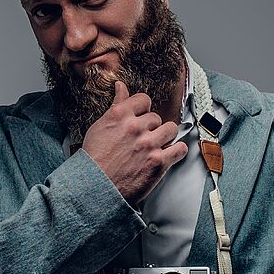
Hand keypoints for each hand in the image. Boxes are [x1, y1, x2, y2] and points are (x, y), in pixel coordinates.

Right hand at [81, 81, 188, 205]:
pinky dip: (176, 152)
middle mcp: (135, 127)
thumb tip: (121, 86)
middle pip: (156, 117)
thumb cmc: (94, 160)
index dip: (143, 110)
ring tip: (156, 146)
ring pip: (170, 129)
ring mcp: (148, 144)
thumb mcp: (100, 126)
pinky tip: (167, 155)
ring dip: (165, 137)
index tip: (141, 117)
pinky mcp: (158, 162)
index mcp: (120, 115)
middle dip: (151, 128)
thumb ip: (115, 105)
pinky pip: (179, 149)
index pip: (143, 100)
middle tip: (143, 140)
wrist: (94, 187)